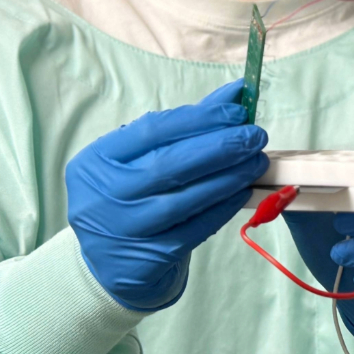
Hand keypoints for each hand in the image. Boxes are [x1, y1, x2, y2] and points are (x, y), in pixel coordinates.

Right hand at [67, 80, 268, 310]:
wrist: (106, 261)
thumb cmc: (130, 195)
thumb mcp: (142, 157)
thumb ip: (187, 124)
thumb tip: (236, 92)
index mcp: (97, 160)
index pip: (152, 130)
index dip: (199, 119)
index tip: (236, 112)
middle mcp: (105, 194)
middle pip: (170, 164)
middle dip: (220, 147)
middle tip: (255, 136)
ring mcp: (125, 228)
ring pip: (185, 198)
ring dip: (229, 177)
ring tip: (256, 162)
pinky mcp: (146, 258)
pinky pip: (194, 229)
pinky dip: (222, 208)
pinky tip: (242, 192)